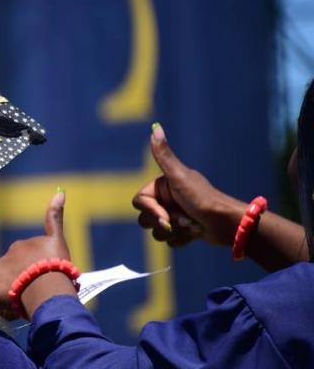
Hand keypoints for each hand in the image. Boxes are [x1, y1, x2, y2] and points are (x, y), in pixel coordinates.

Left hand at [0, 191, 77, 317]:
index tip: (40, 276)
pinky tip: (16, 303)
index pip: (26, 257)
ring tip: (28, 297)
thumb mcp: (58, 240)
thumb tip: (60, 191)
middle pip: (15, 269)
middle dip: (23, 277)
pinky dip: (4, 298)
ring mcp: (0, 270)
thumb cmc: (56, 265)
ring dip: (14, 287)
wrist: (45, 287)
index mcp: (23, 245)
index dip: (33, 267)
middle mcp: (8, 255)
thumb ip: (55, 217)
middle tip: (37, 289)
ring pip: (6, 280)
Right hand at [133, 124, 243, 246]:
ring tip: (192, 227)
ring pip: (157, 232)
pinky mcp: (183, 231)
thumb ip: (164, 155)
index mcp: (162, 186)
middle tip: (183, 220)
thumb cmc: (203, 198)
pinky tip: (195, 234)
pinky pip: (170, 241)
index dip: (151, 211)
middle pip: (146, 218)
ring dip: (175, 232)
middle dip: (165, 223)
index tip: (165, 215)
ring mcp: (175, 216)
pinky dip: (182, 240)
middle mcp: (167, 199)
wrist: (228, 223)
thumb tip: (155, 128)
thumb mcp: (179, 177)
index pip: (139, 202)